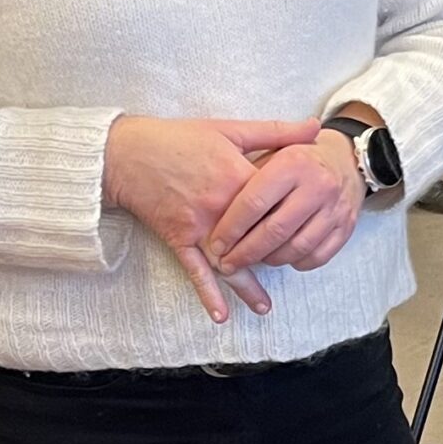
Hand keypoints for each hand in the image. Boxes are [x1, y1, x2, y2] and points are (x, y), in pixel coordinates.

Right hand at [103, 115, 319, 322]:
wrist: (126, 152)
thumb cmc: (180, 138)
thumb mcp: (230, 129)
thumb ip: (276, 132)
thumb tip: (315, 128)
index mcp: (238, 178)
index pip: (277, 204)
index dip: (295, 213)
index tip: (311, 220)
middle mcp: (221, 207)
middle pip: (257, 237)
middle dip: (276, 253)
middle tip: (296, 265)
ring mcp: (198, 226)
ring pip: (230, 261)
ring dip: (247, 286)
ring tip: (265, 308)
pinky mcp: (178, 237)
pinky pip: (194, 270)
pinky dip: (207, 293)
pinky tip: (221, 315)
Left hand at [204, 132, 367, 277]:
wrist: (347, 159)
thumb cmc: (298, 158)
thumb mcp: (270, 150)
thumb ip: (246, 173)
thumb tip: (214, 210)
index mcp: (292, 164)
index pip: (254, 203)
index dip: (230, 228)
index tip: (215, 244)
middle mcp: (318, 185)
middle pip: (275, 231)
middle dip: (246, 252)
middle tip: (227, 263)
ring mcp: (335, 208)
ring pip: (297, 248)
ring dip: (270, 260)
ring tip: (253, 260)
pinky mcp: (346, 227)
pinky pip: (318, 256)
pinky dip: (297, 262)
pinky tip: (283, 257)